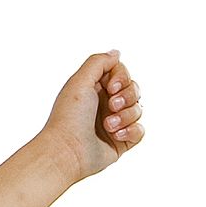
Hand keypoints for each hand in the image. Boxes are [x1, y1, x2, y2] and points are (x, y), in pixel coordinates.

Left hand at [40, 51, 144, 180]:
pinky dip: (131, 131)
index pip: (122, 74)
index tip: (111, 88)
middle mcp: (104, 106)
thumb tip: (116, 54)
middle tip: (112, 106)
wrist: (65, 152)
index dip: (122, 78)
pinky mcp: (120, 142)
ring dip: (126, 116)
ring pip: (138, 109)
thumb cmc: (68, 118)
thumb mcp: (79, 81)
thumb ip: (98, 62)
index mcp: (94, 91)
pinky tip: (116, 135)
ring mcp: (113, 124)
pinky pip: (140, 131)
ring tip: (108, 125)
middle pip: (134, 90)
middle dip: (127, 96)